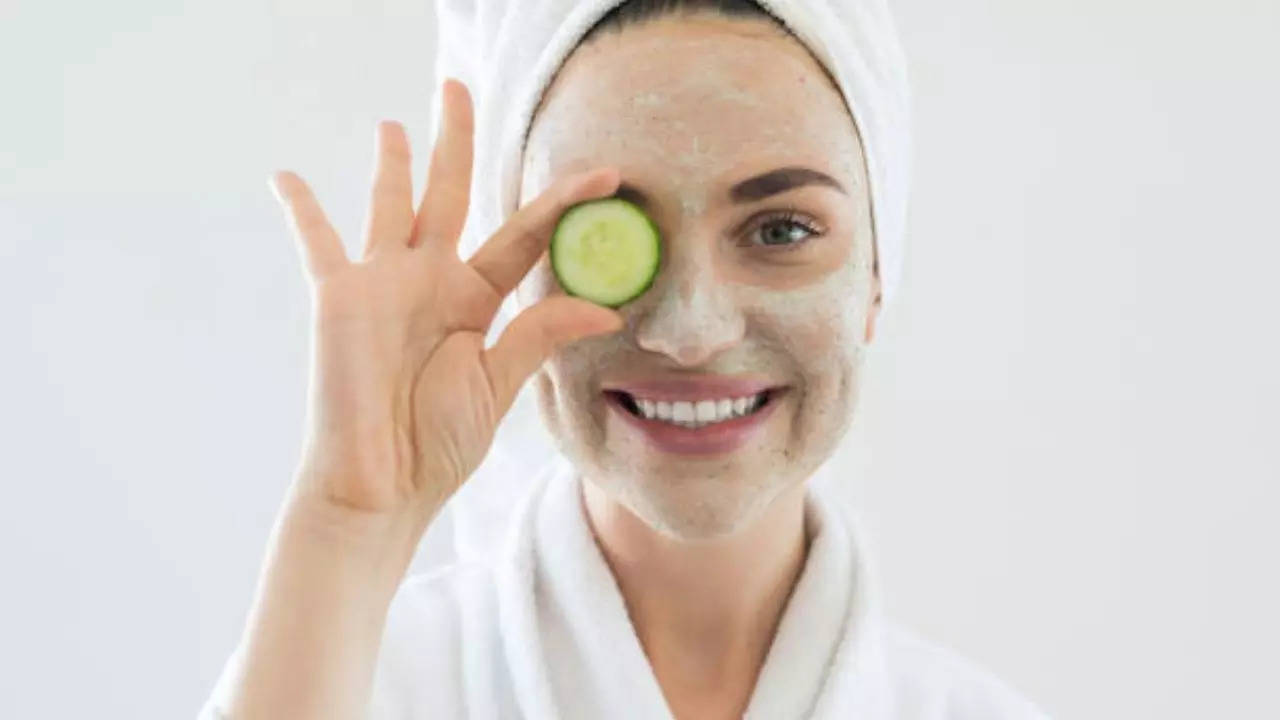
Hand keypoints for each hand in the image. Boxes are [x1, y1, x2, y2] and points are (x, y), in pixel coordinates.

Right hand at [270, 78, 622, 527]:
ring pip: (390, 203)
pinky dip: (301, 208)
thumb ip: (538, 335)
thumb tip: (605, 308)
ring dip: (393, 162)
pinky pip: (317, 240)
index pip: (523, 235)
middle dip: (455, 141)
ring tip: (397, 123)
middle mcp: (431, 280)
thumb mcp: (497, 385)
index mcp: (475, 300)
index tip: (608, 174)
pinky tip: (286, 176)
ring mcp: (384, 283)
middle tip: (458, 87)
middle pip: (450, 194)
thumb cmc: (439, 445)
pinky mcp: (339, 296)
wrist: (380, 484)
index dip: (563, 203)